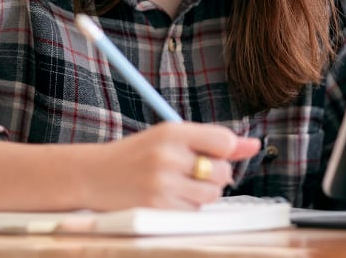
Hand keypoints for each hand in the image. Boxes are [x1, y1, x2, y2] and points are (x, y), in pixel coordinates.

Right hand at [81, 122, 259, 210]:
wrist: (91, 175)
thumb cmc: (137, 155)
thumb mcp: (170, 137)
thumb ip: (212, 140)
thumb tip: (254, 145)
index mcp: (172, 132)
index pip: (224, 141)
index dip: (227, 151)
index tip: (216, 155)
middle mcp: (167, 156)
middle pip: (223, 171)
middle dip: (215, 175)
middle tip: (192, 172)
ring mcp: (161, 184)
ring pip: (211, 195)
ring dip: (202, 194)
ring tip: (179, 186)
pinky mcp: (156, 209)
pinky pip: (193, 212)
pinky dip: (187, 209)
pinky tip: (168, 199)